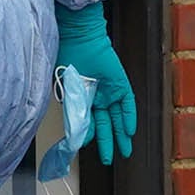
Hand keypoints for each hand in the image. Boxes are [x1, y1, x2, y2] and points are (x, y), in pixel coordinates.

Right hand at [56, 1, 136, 164]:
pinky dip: (128, 118)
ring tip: (124, 151)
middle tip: (108, 158)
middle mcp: (94, 96)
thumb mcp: (65, 90)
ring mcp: (108, 91)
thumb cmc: (66, 56)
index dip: (87, 136)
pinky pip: (127, 104)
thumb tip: (77, 135)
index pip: (85, 122)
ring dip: (120, 135)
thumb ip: (72, 113)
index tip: (86, 147)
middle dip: (106, 142)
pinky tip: (129, 131)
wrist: (77, 36)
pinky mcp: (120, 84)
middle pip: (103, 124)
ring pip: (116, 118)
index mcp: (78, 97)